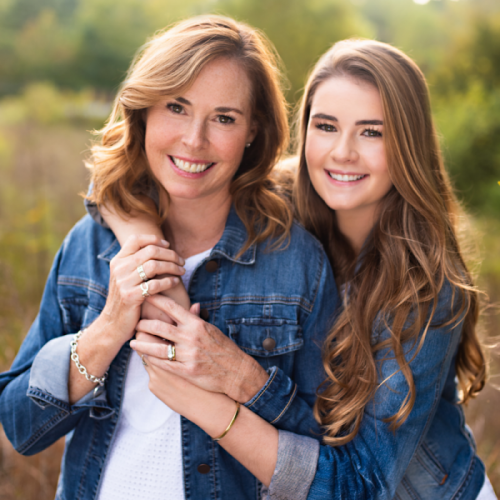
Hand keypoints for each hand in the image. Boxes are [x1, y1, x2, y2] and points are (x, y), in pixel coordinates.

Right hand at [100, 235, 184, 344]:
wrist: (113, 324)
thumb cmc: (126, 298)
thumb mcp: (125, 277)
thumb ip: (136, 263)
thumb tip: (159, 248)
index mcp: (118, 261)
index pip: (136, 239)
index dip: (154, 239)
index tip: (168, 245)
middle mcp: (119, 269)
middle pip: (150, 251)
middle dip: (170, 254)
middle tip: (181, 261)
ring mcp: (123, 282)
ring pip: (154, 265)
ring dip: (172, 267)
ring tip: (182, 271)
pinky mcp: (130, 296)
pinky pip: (155, 284)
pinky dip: (169, 281)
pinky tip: (175, 282)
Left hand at [130, 295, 268, 401]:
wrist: (236, 371)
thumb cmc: (224, 348)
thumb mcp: (211, 330)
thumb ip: (197, 319)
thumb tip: (193, 305)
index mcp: (196, 324)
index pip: (172, 308)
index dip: (157, 301)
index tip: (145, 296)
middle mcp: (191, 337)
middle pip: (160, 328)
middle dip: (144, 325)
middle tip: (135, 323)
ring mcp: (188, 355)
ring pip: (158, 348)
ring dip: (143, 345)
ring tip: (132, 343)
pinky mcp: (187, 371)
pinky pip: (164, 365)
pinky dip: (152, 360)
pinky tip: (144, 358)